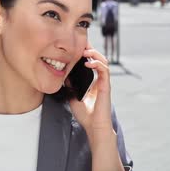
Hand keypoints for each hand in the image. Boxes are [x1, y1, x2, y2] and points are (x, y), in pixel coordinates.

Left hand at [68, 45, 124, 170]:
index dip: (87, 53)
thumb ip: (70, 86)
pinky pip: (104, 71)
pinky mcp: (106, 87)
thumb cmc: (86, 115)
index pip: (92, 63)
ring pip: (103, 62)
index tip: (78, 46)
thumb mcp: (73, 96)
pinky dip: (97, 64)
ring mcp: (104, 83)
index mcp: (94, 82)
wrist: (94, 127)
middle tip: (82, 43)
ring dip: (95, 54)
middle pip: (99, 59)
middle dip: (91, 49)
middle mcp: (100, 81)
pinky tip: (89, 62)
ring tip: (85, 50)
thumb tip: (63, 75)